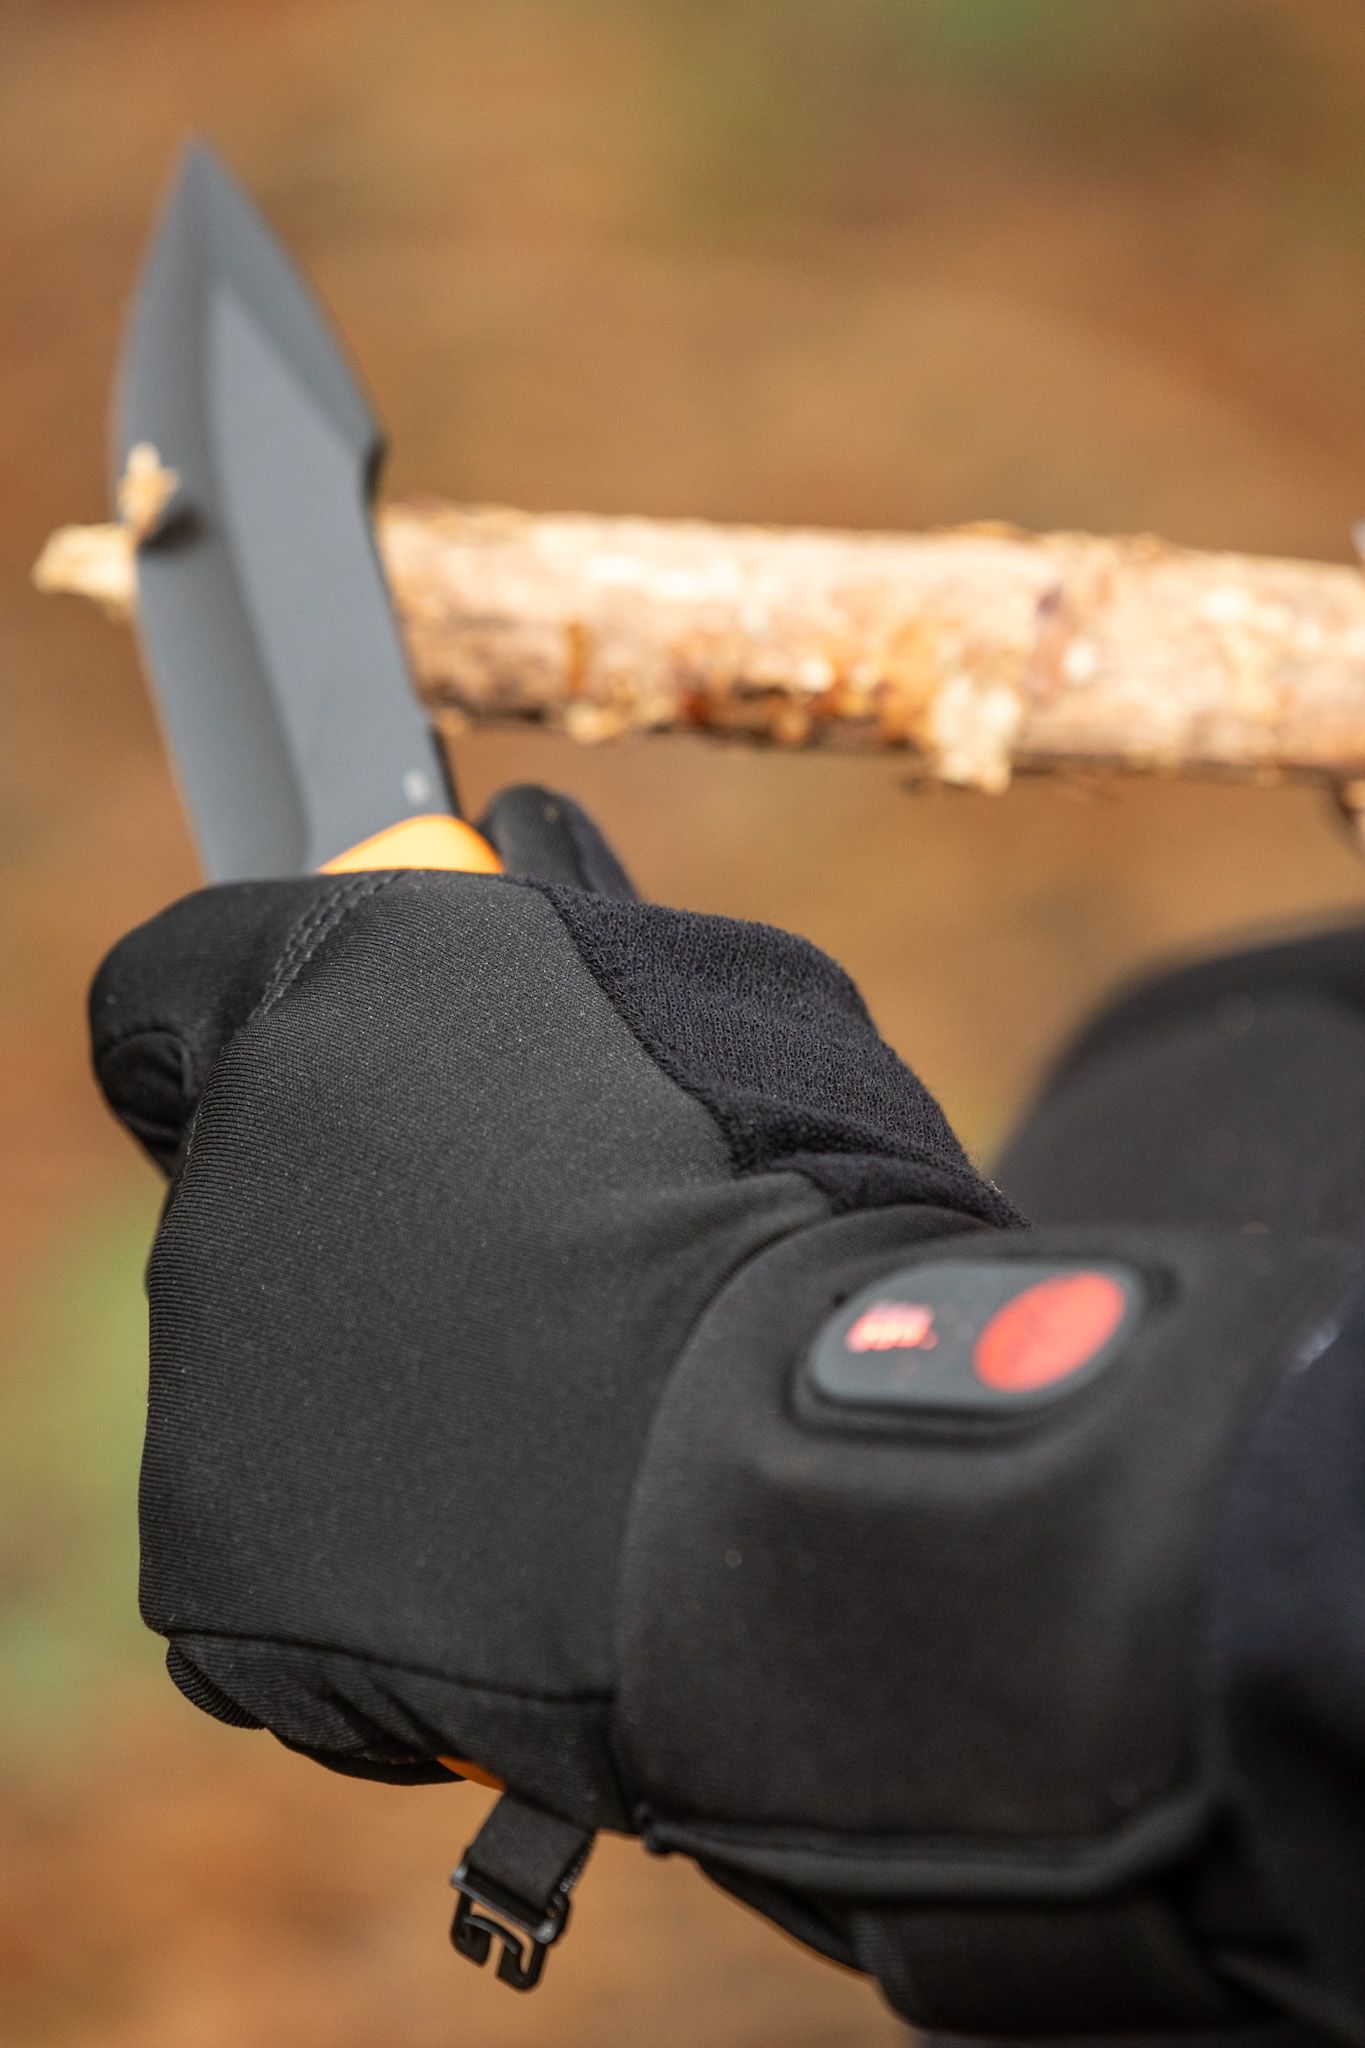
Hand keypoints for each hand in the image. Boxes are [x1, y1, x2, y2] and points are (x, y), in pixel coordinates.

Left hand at [89, 784, 1002, 1819]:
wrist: (799, 1459)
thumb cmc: (799, 1199)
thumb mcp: (716, 988)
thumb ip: (566, 932)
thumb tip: (512, 859)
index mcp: (329, 993)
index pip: (163, 992)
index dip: (238, 1032)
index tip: (331, 1090)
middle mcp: (228, 1171)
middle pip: (242, 1197)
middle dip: (359, 1226)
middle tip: (531, 1283)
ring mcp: (204, 1376)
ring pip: (265, 1372)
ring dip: (378, 1382)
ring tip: (560, 1418)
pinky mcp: (212, 1560)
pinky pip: (279, 1539)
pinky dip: (373, 1543)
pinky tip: (515, 1533)